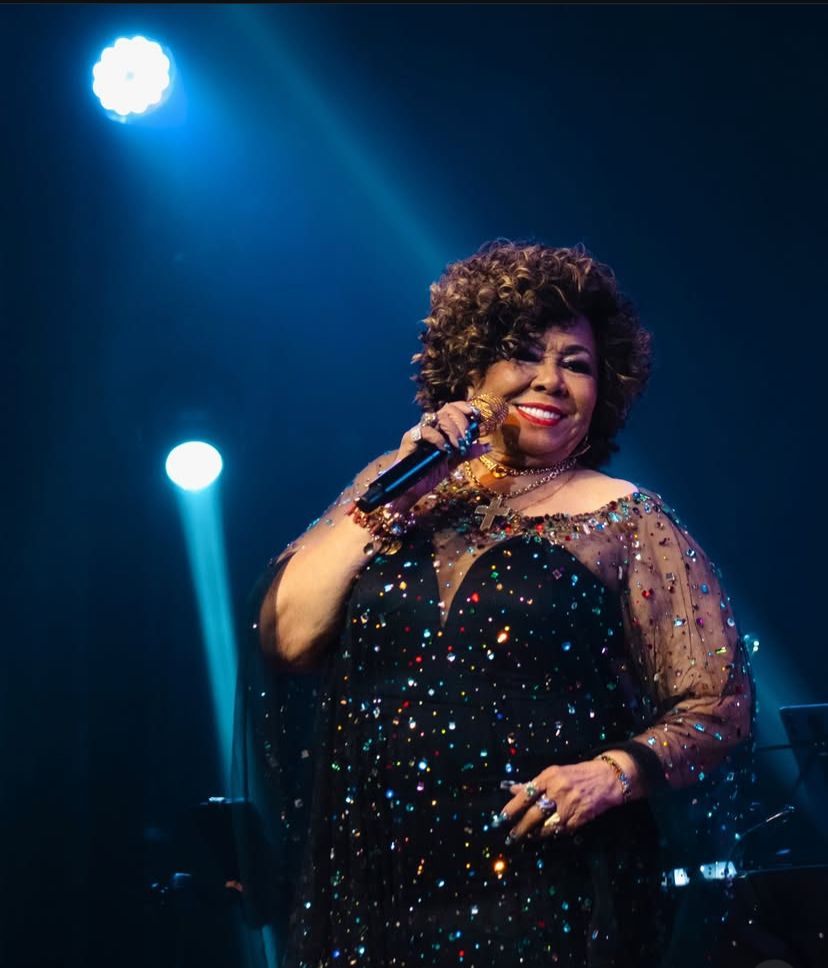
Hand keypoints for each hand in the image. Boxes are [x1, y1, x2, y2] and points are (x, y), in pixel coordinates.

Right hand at [389, 401, 490, 508]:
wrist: (411, 489)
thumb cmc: (429, 474)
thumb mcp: (453, 463)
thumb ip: (467, 453)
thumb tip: (487, 446)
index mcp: (440, 429)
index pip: (453, 409)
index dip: (465, 408)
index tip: (477, 415)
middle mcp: (430, 426)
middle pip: (447, 409)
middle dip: (462, 421)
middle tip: (467, 438)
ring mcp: (419, 431)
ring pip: (438, 417)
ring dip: (453, 429)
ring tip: (458, 445)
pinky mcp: (409, 438)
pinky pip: (425, 431)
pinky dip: (438, 438)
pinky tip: (444, 449)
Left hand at [493, 759, 624, 842]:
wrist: (606, 779)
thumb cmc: (576, 775)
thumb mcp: (553, 773)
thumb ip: (533, 783)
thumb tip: (511, 789)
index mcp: (549, 777)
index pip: (525, 794)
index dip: (512, 808)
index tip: (501, 819)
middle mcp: (558, 791)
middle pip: (534, 814)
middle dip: (520, 828)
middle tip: (510, 837)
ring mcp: (569, 806)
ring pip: (546, 826)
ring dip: (534, 834)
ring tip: (526, 838)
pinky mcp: (579, 819)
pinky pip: (561, 831)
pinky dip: (551, 835)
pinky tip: (544, 836)